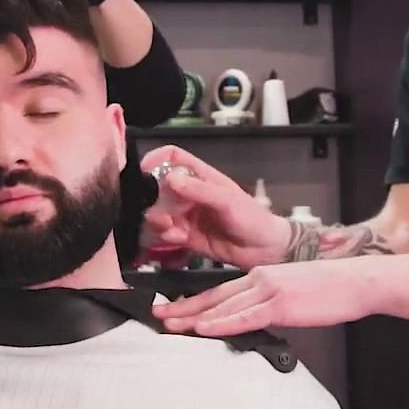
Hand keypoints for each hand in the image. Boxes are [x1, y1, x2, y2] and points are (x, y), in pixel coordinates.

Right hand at [140, 145, 291, 269]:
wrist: (265, 250)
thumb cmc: (252, 218)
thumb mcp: (227, 200)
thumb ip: (200, 190)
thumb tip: (170, 178)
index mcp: (201, 177)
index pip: (173, 158)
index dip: (156, 159)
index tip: (143, 170)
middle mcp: (190, 194)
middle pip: (159, 188)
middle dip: (152, 198)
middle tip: (156, 210)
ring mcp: (186, 216)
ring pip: (159, 212)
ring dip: (158, 220)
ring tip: (169, 227)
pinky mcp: (186, 237)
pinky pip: (167, 234)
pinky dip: (166, 236)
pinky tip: (178, 239)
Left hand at [152, 259, 373, 336]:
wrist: (355, 281)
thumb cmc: (327, 290)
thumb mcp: (289, 290)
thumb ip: (266, 301)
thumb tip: (249, 317)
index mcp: (259, 276)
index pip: (218, 290)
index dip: (192, 301)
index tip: (170, 308)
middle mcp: (259, 279)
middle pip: (213, 297)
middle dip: (183, 308)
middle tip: (157, 315)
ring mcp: (268, 290)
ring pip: (224, 306)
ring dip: (195, 317)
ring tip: (171, 325)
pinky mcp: (281, 304)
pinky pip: (246, 316)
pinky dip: (223, 323)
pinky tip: (205, 328)